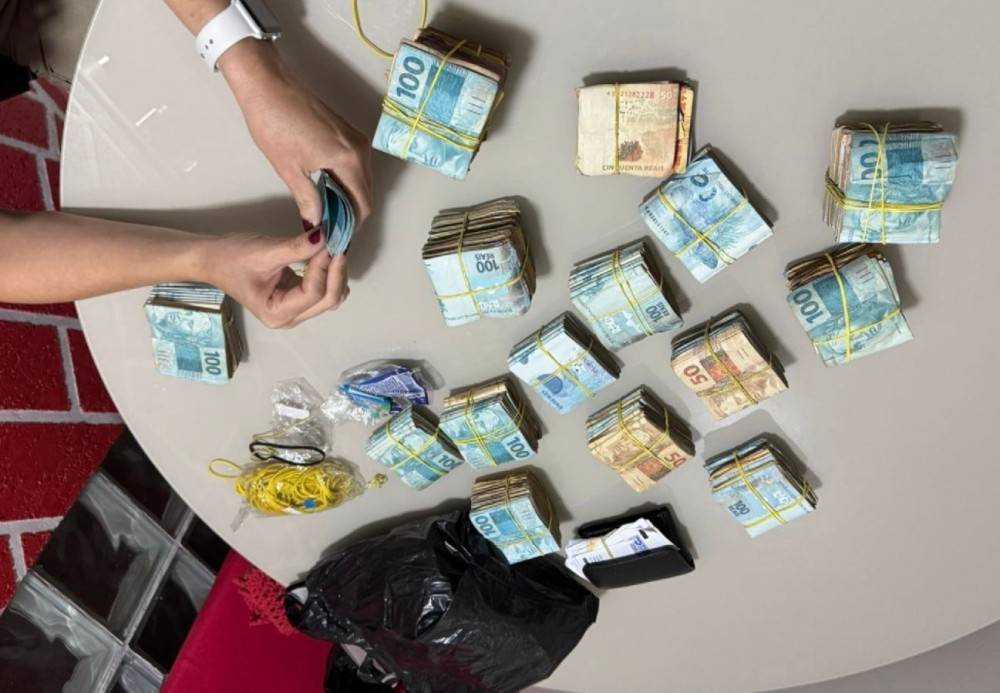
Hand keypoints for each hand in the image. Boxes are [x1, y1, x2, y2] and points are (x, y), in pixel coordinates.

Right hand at [200, 228, 348, 328]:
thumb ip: (297, 247)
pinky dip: (328, 273)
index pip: (313, 293)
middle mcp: (289, 318)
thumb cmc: (231, 258)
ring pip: (329, 297)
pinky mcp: (297, 298)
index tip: (329, 242)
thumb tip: (325, 237)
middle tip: (338, 244)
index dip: (324, 268)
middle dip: (336, 273)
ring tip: (334, 248)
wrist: (211, 259)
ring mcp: (295, 310)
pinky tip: (327, 254)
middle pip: (327, 300)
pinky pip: (322, 289)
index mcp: (277, 313)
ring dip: (335, 274)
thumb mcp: (265, 252)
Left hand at [219, 40, 372, 226]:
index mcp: (348, 160)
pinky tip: (329, 191)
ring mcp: (356, 139)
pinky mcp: (349, 133)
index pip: (362, 204)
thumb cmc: (274, 123)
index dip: (353, 226)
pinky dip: (347, 182)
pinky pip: (356, 165)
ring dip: (350, 198)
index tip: (338, 238)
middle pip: (366, 193)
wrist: (268, 84)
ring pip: (362, 179)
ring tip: (328, 214)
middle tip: (332, 230)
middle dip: (352, 214)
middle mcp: (360, 149)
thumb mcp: (289, 169)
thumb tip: (316, 225)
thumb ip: (308, 200)